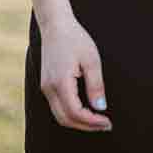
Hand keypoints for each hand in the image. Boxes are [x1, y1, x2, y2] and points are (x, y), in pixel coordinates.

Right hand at [37, 14, 110, 130]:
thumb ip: (96, 85)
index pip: (75, 113)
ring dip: (78, 122)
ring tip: (97, 121)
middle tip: (105, 125)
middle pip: (65, 119)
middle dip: (86, 126)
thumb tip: (100, 107)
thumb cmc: (75, 39)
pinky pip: (57, 107)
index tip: (107, 122)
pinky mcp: (46, 85)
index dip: (92, 121)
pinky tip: (85, 111)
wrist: (55, 26)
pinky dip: (71, 114)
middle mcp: (49, 89)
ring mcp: (45, 88)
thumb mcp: (92, 60)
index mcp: (60, 83)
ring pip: (59, 115)